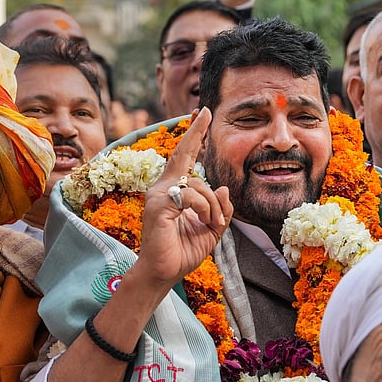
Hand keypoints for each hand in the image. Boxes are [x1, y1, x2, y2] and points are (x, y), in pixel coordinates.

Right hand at [132, 107, 232, 285]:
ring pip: (199, 184)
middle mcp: (164, 186)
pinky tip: (204, 221)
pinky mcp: (158, 203)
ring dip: (213, 205)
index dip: (195, 136)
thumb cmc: (183, 251)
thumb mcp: (212, 229)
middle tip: (206, 110)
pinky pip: (191, 196)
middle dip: (196, 131)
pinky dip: (205, 209)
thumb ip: (221, 209)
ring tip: (212, 222)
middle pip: (183, 153)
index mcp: (175, 190)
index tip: (202, 114)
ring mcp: (158, 193)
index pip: (185, 157)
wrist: (164, 272)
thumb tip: (224, 187)